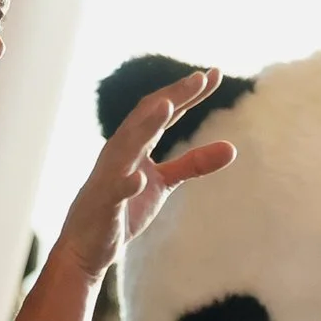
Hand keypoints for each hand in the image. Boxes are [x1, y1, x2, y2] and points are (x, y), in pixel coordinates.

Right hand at [49, 69, 237, 279]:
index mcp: (134, 145)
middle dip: (172, 96)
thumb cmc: (123, 209)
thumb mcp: (163, 184)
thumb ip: (193, 164)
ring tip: (168, 106)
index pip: (163, 112)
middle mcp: (120, 153)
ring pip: (126, 145)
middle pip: (146, 117)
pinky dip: (125, 183)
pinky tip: (138, 178)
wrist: (87, 246)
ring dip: (146, 126)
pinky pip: (114, 191)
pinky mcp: (104, 204)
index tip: (214, 74)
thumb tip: (232, 148)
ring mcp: (109, 177)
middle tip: (199, 77)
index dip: (187, 93)